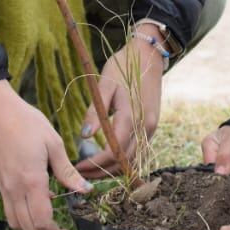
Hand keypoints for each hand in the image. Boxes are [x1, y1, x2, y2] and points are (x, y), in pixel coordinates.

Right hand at [0, 82, 91, 229]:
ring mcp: (4, 187)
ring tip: (52, 224)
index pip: (42, 221)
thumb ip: (67, 171)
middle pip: (29, 228)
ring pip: (17, 223)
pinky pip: (10, 210)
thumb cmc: (26, 122)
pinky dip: (24, 216)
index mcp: (31, 180)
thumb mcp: (53, 142)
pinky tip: (40, 202)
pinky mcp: (0, 183)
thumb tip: (85, 190)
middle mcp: (14, 189)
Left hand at [75, 25, 164, 178]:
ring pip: (133, 161)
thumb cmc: (122, 67)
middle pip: (124, 162)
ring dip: (113, 170)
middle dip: (101, 172)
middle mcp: (145, 126)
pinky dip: (124, 161)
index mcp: (131, 116)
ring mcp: (151, 128)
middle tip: (80, 173)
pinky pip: (139, 153)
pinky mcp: (153, 127)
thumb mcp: (104, 85)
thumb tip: (84, 136)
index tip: (77, 165)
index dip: (94, 164)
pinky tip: (108, 160)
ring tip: (92, 169)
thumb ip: (95, 112)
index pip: (113, 152)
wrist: (148, 56)